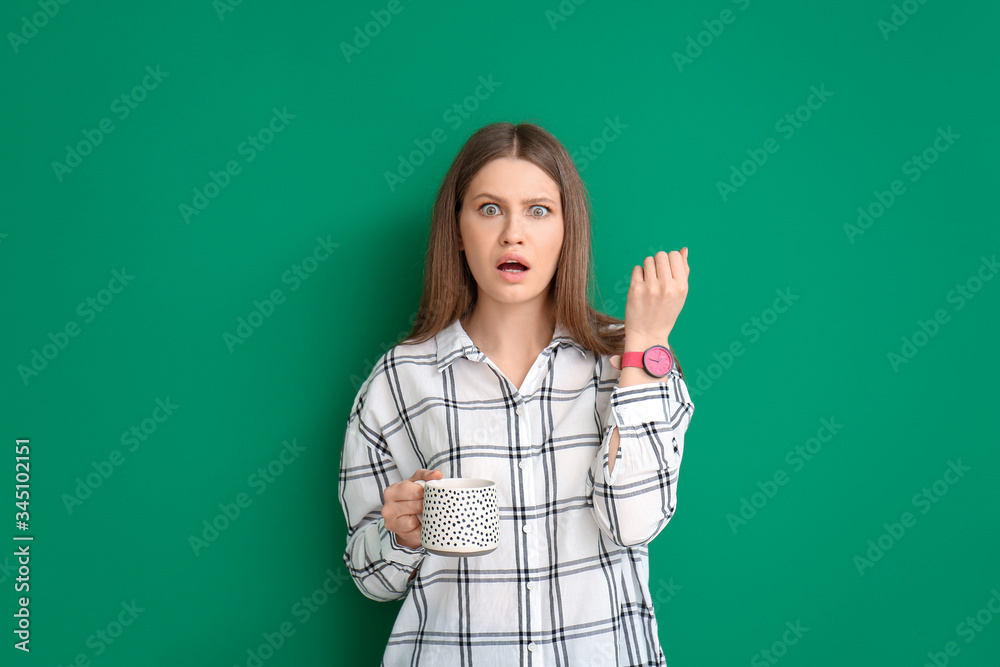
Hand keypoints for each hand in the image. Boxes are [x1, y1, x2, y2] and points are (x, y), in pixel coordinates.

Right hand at [382, 468, 442, 548]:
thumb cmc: (412, 495)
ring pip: (412, 521)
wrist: (407, 516)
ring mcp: (390, 521)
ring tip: (425, 514)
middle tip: (431, 505)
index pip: (415, 491)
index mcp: (392, 491)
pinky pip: (413, 532)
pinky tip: (422, 524)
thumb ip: (427, 475)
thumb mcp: (418, 481)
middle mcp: (387, 507)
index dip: (426, 493)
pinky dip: (420, 529)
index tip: (430, 494)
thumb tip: (437, 474)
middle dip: (426, 506)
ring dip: (423, 518)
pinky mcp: (397, 534)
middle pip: (415, 506)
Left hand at [611, 247, 689, 368]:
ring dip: (648, 268)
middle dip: (658, 263)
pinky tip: (641, 286)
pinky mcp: (635, 289)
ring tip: (649, 282)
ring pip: (648, 260)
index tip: (667, 271)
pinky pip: (637, 269)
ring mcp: (650, 287)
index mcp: (681, 286)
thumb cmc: (665, 312)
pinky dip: (638, 275)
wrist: (648, 334)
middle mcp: (667, 286)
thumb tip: (683, 249)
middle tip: (657, 276)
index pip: (675, 255)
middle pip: (661, 255)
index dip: (670, 260)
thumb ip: (683, 271)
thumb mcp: (680, 295)